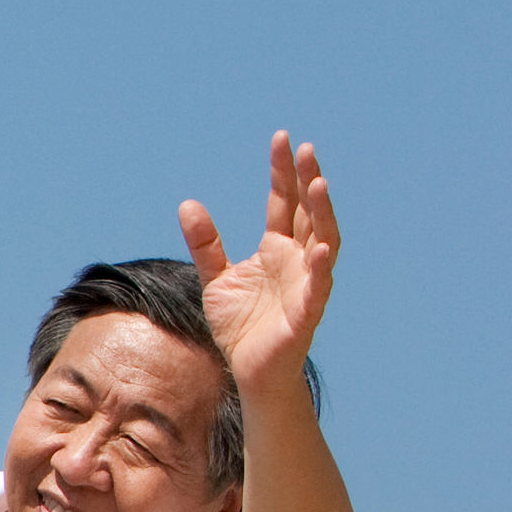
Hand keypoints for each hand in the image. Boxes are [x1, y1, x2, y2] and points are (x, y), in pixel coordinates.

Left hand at [182, 132, 338, 386]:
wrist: (250, 372)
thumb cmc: (240, 325)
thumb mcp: (215, 278)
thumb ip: (206, 243)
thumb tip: (188, 203)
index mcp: (277, 249)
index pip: (283, 202)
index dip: (283, 172)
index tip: (282, 139)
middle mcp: (297, 260)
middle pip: (306, 213)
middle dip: (307, 181)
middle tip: (305, 149)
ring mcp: (306, 284)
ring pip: (323, 241)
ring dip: (322, 213)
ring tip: (318, 184)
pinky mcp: (307, 313)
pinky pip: (318, 287)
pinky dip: (320, 267)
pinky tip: (318, 247)